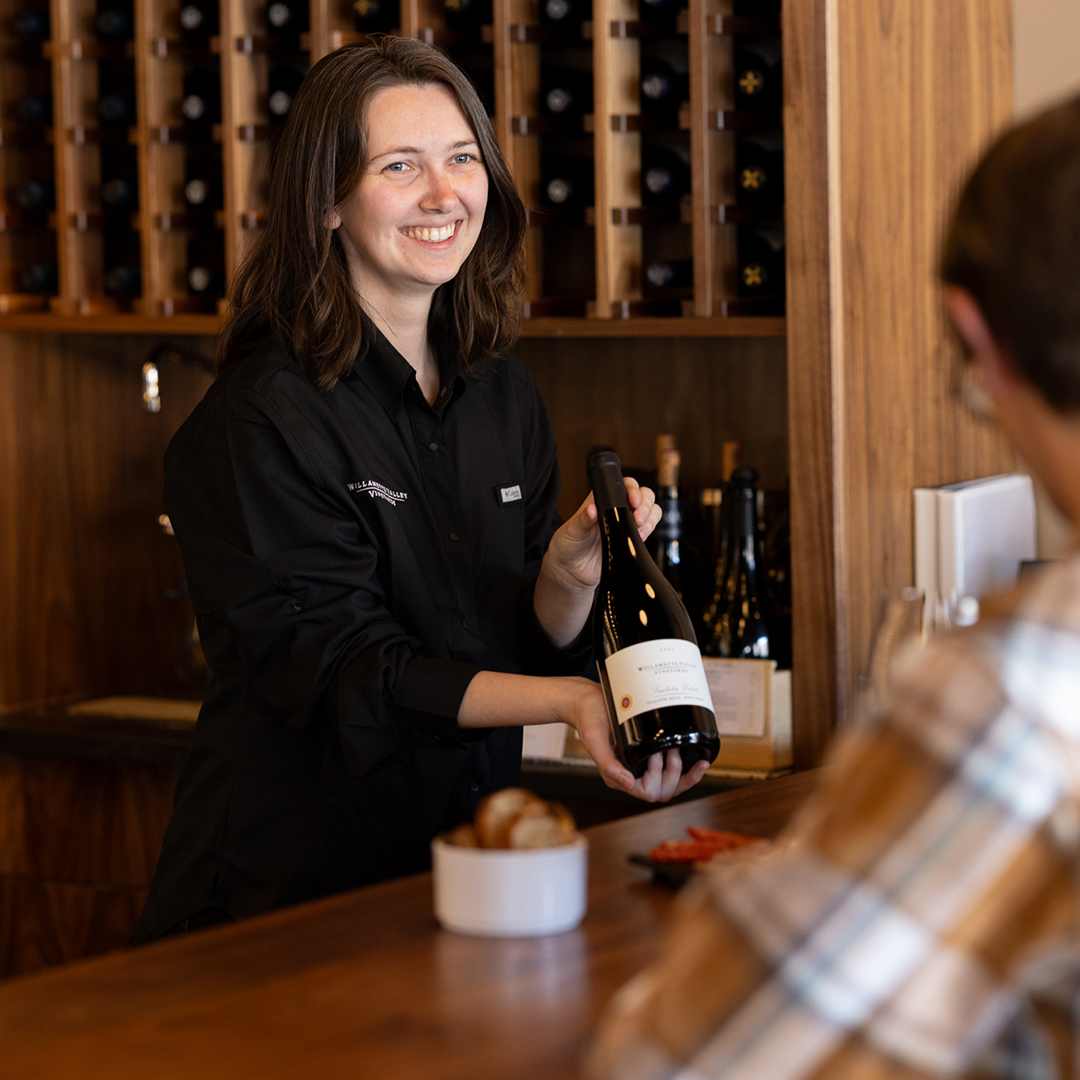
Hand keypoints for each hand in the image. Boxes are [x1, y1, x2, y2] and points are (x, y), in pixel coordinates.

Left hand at [544, 479, 660, 594]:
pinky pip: (649, 530)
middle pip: (644, 496)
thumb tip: (592, 509)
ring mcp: (626, 525)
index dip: (633, 490)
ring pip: (651, 511)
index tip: (632, 501)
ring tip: (639, 526)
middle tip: (637, 517)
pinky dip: (649, 531)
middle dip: (645, 504)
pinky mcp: (631, 540)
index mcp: (602, 500)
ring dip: (650, 517)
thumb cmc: (568, 546)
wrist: (571, 572)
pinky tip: (639, 536)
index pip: (624, 486)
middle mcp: (617, 510)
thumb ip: (583, 520)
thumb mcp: (572, 530)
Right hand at [566, 678, 711, 802]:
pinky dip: (688, 770)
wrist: (589, 701)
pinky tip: (699, 759)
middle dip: (674, 773)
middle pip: (663, 792)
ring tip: (682, 750)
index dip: (657, 775)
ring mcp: (641, 767)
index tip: (656, 752)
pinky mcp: (649, 755)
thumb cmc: (589, 718)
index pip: (647, 792)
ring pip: (671, 786)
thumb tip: (627, 784)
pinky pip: (672, 772)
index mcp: (617, 776)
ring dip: (684, 773)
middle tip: (671, 749)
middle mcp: (631, 775)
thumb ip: (607, 763)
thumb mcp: (594, 738)